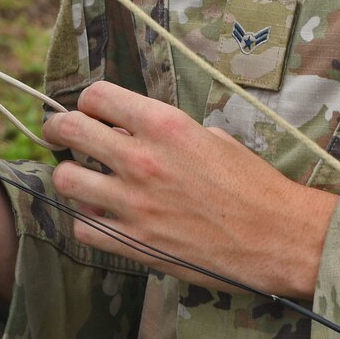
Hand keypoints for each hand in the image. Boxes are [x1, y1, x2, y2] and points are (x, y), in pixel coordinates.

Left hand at [43, 81, 338, 300]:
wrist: (280, 237)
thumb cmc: (255, 185)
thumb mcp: (213, 138)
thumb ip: (168, 133)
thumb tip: (137, 132)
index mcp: (164, 125)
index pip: (97, 96)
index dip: (87, 103)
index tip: (87, 112)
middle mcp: (142, 159)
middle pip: (69, 130)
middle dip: (59, 130)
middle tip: (61, 136)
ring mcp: (134, 203)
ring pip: (65, 179)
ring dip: (71, 178)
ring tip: (84, 181)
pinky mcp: (135, 242)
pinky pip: (83, 226)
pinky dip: (88, 221)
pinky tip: (103, 218)